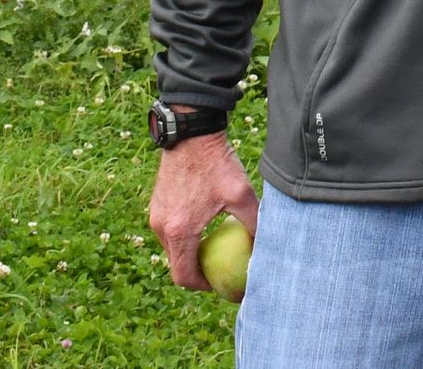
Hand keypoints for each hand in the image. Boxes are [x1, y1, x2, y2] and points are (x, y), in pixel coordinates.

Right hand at [148, 131, 259, 298]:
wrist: (191, 134)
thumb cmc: (216, 164)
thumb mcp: (241, 195)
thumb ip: (253, 223)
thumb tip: (266, 245)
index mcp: (179, 231)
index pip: (184, 276)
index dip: (204, 287)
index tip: (222, 287)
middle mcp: (161, 227)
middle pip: (177, 265)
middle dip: (198, 273)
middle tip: (221, 274)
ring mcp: (156, 215)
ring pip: (172, 248)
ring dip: (192, 255)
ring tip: (217, 253)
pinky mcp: (158, 204)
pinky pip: (170, 231)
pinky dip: (185, 238)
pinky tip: (208, 230)